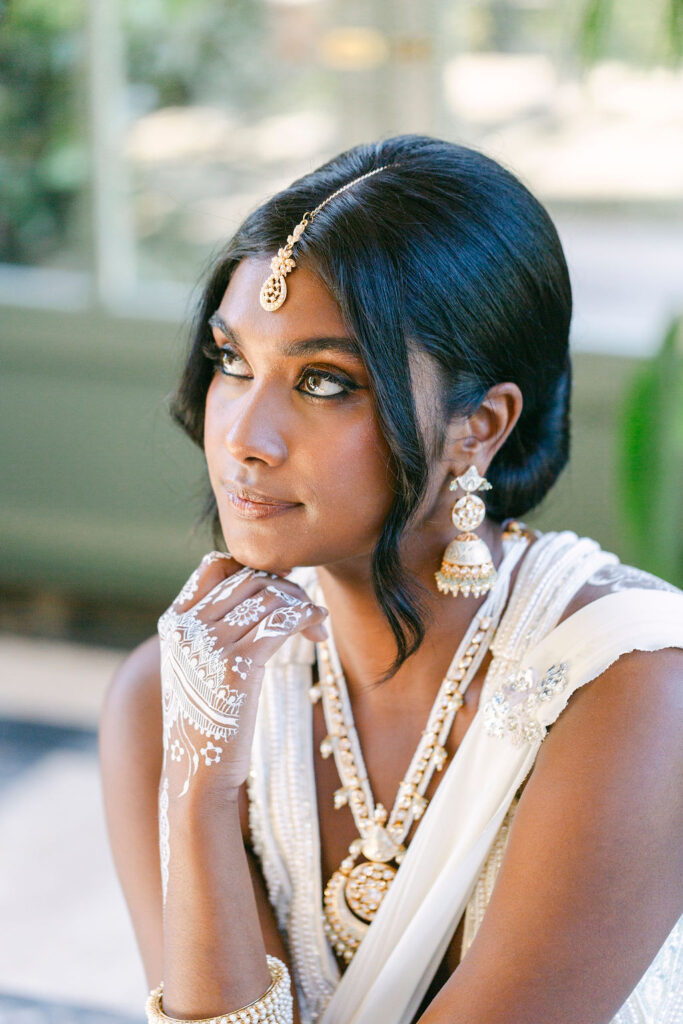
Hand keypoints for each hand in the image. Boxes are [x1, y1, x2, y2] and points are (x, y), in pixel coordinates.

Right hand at [157, 551, 326, 796]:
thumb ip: (214, 629)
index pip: (215, 565)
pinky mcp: (236, 664)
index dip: (252, 566)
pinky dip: (307, 617)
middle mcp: (187, 627)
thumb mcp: (197, 667)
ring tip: (316, 626)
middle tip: (307, 611)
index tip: (280, 584)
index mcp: (173, 622)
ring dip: (301, 603)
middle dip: (287, 587)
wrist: (197, 774)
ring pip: (270, 595)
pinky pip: (282, 621)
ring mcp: (209, 643)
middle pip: (249, 578)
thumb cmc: (207, 721)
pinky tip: (319, 631)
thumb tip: (263, 592)